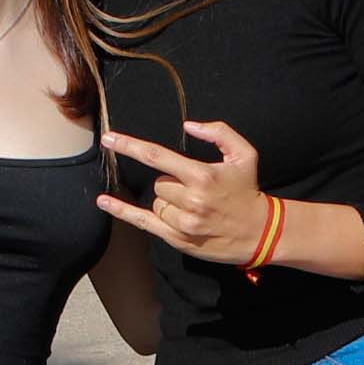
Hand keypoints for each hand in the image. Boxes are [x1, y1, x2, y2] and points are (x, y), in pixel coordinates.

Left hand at [96, 120, 269, 264]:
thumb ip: (219, 133)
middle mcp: (190, 200)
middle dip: (172, 182)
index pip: (157, 156)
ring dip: (168, 200)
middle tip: (196, 189)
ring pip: (156, 202)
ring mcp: (183, 222)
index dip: (130, 146)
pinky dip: (122, 211)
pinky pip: (143, 222)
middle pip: (159, 182)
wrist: (259, 232)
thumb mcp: (245, 154)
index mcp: (202, 176)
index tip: (109, 138)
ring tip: (194, 206)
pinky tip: (104, 202)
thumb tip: (188, 125)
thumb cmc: (248, 190)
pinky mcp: (177, 239)